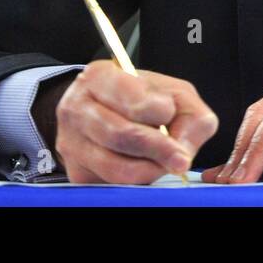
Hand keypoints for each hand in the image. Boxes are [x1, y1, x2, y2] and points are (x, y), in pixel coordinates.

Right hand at [52, 60, 218, 184]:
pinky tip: (144, 166)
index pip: (134, 100)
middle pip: (122, 135)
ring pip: (117, 168)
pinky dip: (137, 180)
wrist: (104, 111)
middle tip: (181, 158)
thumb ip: (190, 116)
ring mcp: (71, 143)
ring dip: (150, 168)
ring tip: (164, 161)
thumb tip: (182, 151)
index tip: (170, 114)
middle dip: (160, 149)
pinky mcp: (76, 173)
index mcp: (100, 77)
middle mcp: (77, 108)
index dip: (161, 111)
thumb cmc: (142, 98)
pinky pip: (112, 185)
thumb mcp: (173, 93)